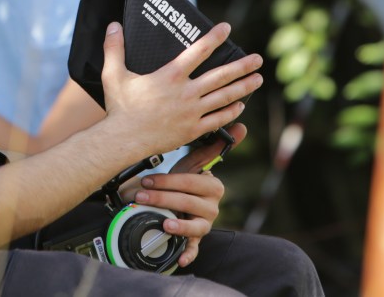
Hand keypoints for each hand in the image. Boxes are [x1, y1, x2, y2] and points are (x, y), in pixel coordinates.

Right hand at [99, 21, 261, 156]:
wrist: (123, 140)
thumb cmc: (119, 107)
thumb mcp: (113, 74)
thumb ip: (114, 48)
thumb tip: (113, 25)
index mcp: (170, 76)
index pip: (198, 51)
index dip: (214, 37)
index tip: (227, 28)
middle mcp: (186, 92)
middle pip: (221, 75)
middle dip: (242, 66)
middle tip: (258, 58)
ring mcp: (192, 112)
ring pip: (224, 96)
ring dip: (243, 87)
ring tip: (258, 79)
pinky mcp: (192, 129)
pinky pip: (218, 119)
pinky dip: (231, 112)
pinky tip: (240, 106)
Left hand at [130, 123, 247, 267]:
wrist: (175, 199)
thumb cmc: (183, 180)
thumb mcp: (194, 162)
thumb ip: (213, 146)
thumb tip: (242, 126)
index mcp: (213, 186)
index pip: (191, 183)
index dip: (169, 181)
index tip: (148, 179)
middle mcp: (212, 206)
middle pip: (189, 203)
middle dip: (163, 198)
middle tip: (141, 195)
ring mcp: (205, 224)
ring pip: (194, 226)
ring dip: (178, 226)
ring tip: (164, 223)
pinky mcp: (197, 239)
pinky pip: (195, 249)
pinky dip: (188, 254)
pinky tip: (180, 258)